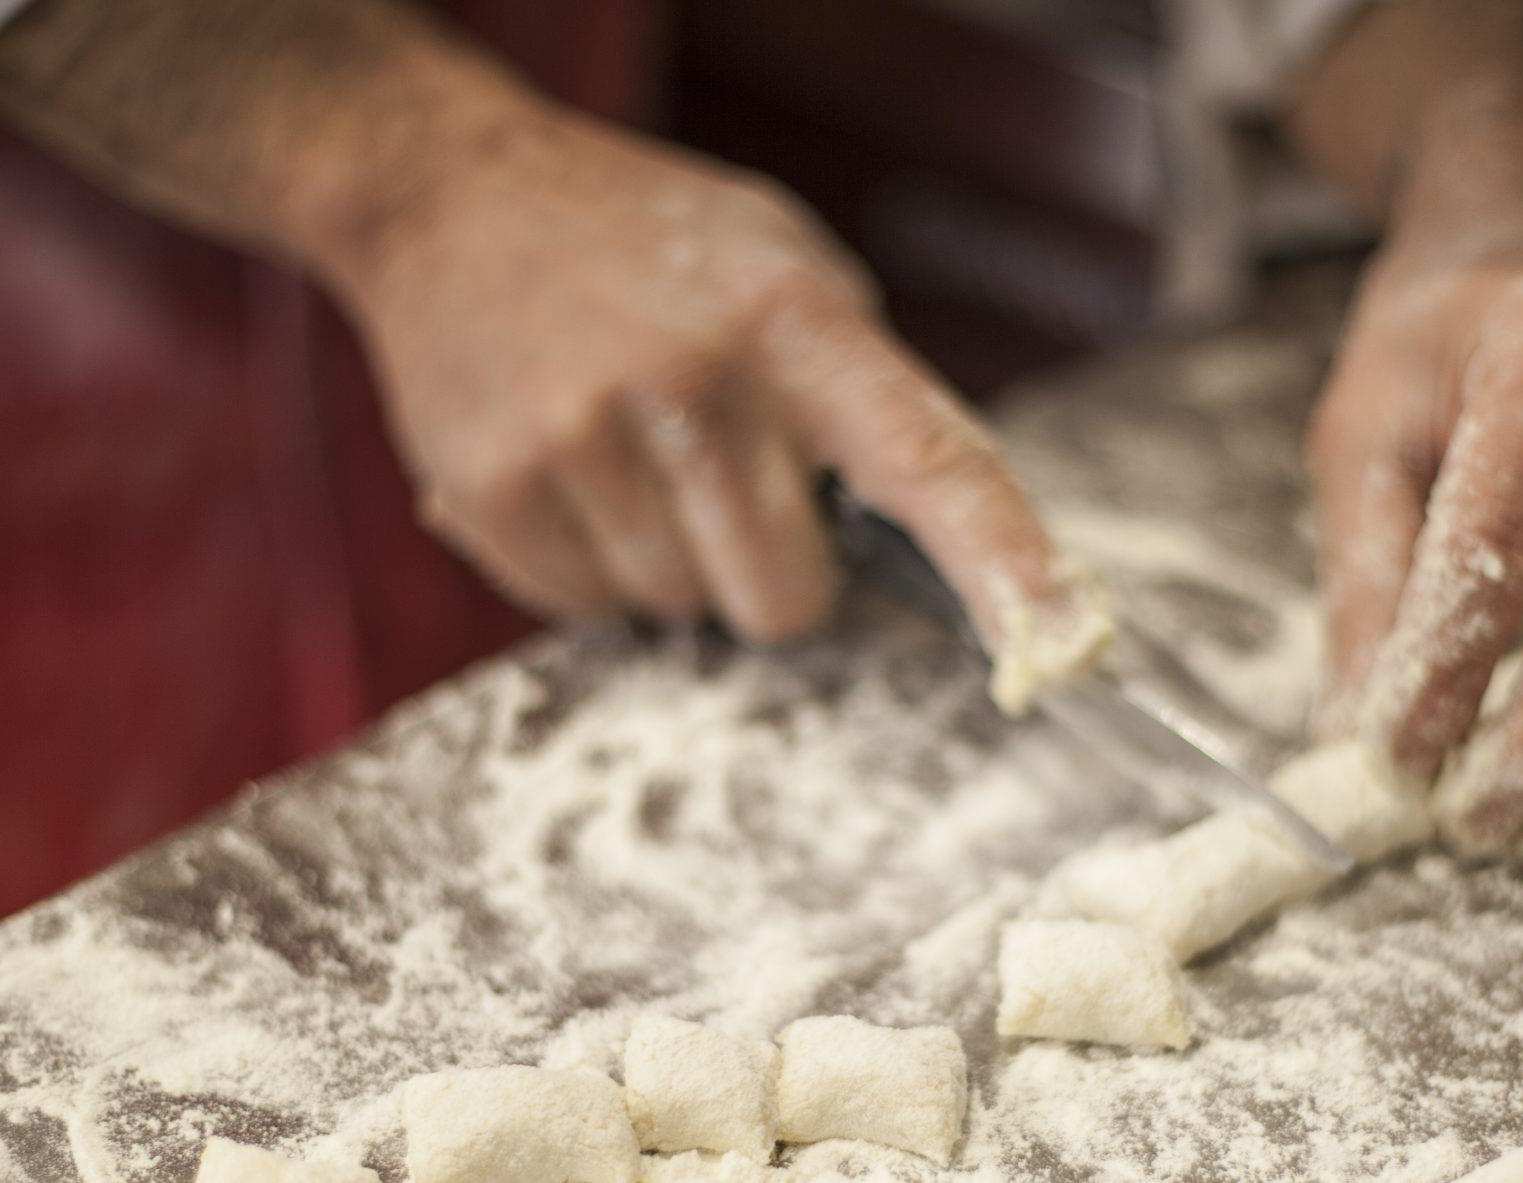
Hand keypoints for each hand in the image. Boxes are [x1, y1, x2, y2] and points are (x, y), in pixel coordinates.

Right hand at [315, 97, 1067, 647]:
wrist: (455, 195)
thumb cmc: (650, 248)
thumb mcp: (785, 269)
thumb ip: (868, 399)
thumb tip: (965, 553)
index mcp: (794, 320)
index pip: (928, 464)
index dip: (1007, 567)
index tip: (1067, 648)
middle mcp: (694, 379)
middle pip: (787, 598)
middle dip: (770, 569)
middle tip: (720, 475)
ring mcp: (584, 438)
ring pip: (685, 612)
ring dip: (672, 560)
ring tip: (628, 449)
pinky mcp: (497, 492)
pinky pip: (589, 611)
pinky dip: (591, 564)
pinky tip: (568, 466)